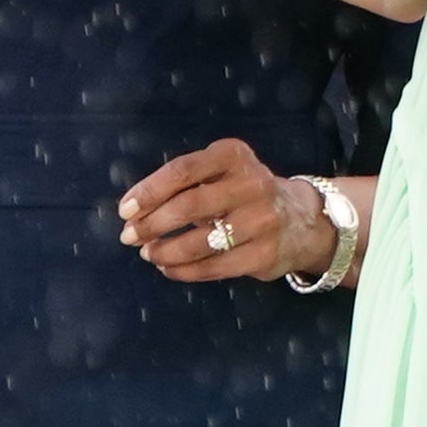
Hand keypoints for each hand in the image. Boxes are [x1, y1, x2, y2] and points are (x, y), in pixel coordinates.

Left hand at [120, 137, 313, 281]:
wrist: (301, 220)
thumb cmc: (245, 193)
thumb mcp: (222, 172)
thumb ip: (185, 183)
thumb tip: (135, 211)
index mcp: (233, 156)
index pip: (182, 171)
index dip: (149, 191)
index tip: (125, 210)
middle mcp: (252, 184)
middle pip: (189, 206)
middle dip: (151, 224)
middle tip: (129, 236)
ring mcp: (262, 221)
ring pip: (199, 242)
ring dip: (165, 251)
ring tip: (149, 253)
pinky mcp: (264, 254)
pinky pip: (214, 267)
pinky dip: (184, 271)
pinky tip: (169, 269)